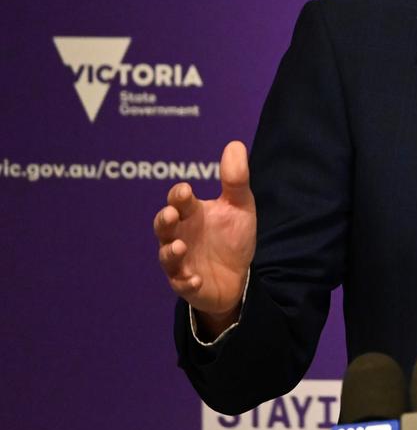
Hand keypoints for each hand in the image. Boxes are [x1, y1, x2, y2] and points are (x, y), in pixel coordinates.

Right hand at [154, 141, 256, 331]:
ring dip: (170, 252)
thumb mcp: (239, 207)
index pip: (178, 201)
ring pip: (167, 257)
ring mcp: (182, 262)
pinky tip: (195, 279)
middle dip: (164, 220)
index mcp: (192, 214)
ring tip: (179, 246)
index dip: (179, 196)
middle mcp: (181, 236)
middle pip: (164, 227)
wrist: (238, 276)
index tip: (185, 191)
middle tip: (171, 214)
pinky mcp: (189, 285)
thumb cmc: (231, 237)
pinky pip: (182, 285)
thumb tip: (234, 144)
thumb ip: (235, 179)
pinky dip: (186, 282)